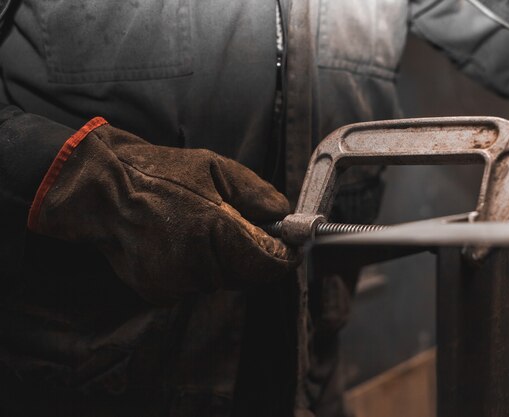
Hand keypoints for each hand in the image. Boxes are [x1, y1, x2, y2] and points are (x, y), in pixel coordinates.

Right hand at [28, 118, 297, 303]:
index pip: (266, 263)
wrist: (103, 189)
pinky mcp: (156, 292)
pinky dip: (197, 268)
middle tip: (238, 226)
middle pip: (246, 275)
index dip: (283, 256)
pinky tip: (179, 242)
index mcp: (212, 230)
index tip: (290, 247)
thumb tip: (284, 216)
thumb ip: (257, 194)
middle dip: (251, 254)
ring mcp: (173, 282)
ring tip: (199, 228)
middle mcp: (194, 264)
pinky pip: (194, 285)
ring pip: (220, 281)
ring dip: (222, 261)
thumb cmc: (162, 173)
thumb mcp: (216, 168)